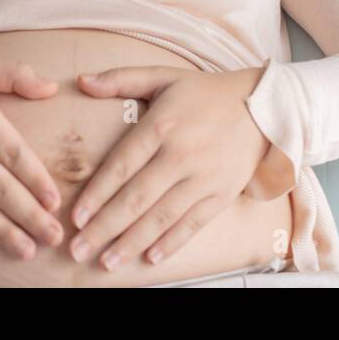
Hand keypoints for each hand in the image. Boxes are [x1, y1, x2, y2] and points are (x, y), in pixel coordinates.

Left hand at [66, 65, 268, 271]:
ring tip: (106, 263)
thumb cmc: (206, 92)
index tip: (75, 217)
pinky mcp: (222, 194)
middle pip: (136, 198)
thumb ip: (120, 79)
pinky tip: (150, 259)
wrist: (263, 106)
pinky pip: (192, 224)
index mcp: (161, 125)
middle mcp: (181, 154)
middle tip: (78, 250)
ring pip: (161, 217)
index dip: (96, 194)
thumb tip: (81, 81)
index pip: (121, 166)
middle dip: (104, 228)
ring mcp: (203, 178)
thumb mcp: (163, 76)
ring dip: (131, 243)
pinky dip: (171, 243)